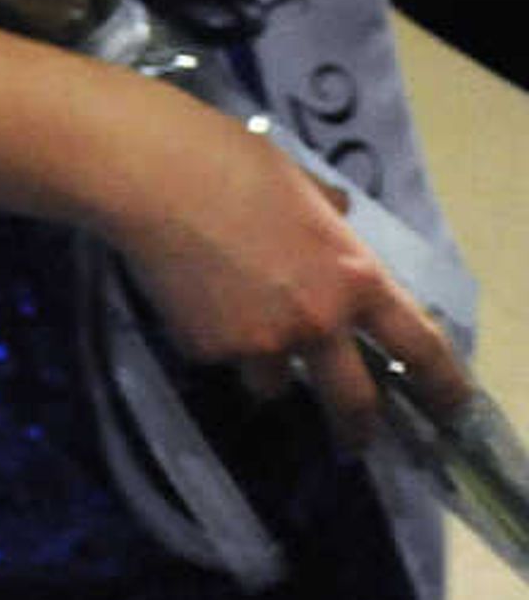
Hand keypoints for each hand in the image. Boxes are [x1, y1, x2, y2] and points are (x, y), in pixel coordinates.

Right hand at [94, 82, 464, 451]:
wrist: (149, 174)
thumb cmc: (230, 160)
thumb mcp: (299, 184)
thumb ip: (326, 219)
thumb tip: (333, 218)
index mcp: (354, 277)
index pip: (418, 346)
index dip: (443, 384)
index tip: (449, 407)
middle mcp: (317, 322)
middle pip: (354, 401)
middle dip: (357, 428)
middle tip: (353, 439)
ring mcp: (259, 341)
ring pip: (273, 382)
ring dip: (264, 367)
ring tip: (237, 329)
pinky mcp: (206, 347)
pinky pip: (217, 355)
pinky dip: (210, 338)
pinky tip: (188, 296)